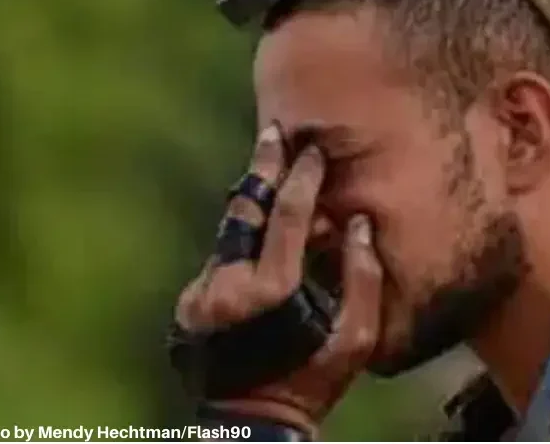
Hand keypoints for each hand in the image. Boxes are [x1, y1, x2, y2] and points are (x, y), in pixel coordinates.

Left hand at [174, 124, 383, 437]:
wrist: (251, 424)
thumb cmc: (313, 384)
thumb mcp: (355, 340)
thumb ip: (363, 278)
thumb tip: (357, 222)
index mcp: (269, 291)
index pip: (289, 215)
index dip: (304, 178)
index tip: (314, 150)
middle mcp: (225, 286)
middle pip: (245, 210)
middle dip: (262, 168)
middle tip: (274, 134)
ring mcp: (199, 295)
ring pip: (227, 233)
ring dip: (251, 205)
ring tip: (270, 172)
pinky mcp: (186, 305)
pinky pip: (217, 261)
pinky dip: (239, 244)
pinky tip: (258, 236)